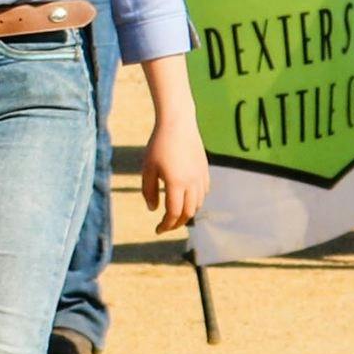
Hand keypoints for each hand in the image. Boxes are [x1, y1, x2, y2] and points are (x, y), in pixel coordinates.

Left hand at [139, 110, 207, 233]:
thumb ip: (148, 191)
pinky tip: (187, 199)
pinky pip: (204, 192)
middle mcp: (192, 183)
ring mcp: (201, 176)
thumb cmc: (158, 145)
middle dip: (176, 223)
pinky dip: (196, 200)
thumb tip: (153, 210)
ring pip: (198, 204)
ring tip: (175, 214)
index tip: (157, 230)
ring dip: (187, 212)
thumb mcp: (148, 168)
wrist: (178, 123)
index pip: (173, 213)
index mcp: (176, 183)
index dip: (166, 225)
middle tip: (165, 226)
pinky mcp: (205, 170)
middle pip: (188, 212)